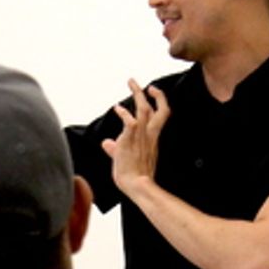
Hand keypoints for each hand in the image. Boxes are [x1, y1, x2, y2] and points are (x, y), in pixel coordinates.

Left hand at [101, 79, 169, 196]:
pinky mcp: (131, 139)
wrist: (137, 185)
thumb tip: (106, 143)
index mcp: (152, 138)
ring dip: (137, 94)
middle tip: (139, 83)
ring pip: (144, 109)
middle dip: (148, 92)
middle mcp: (149, 135)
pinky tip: (117, 108)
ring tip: (131, 83)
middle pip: (153, 108)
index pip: (162, 115)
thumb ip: (116, 148)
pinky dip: (124, 113)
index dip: (160, 101)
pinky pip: (130, 121)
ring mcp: (141, 136)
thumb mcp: (125, 158)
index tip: (153, 91)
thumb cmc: (133, 176)